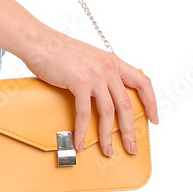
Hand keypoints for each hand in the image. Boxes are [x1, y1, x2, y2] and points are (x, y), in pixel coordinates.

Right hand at [22, 26, 158, 155]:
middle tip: (131, 147)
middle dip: (130, 130)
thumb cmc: (58, 50)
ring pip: (109, 112)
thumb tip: (105, 95)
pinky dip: (82, 130)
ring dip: (108, 135)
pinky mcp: (80, 82)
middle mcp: (108, 67)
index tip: (153, 119)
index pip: (142, 82)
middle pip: (126, 104)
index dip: (151, 102)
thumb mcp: (88, 57)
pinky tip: (79, 141)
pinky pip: (85, 113)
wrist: (38, 41)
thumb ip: (101, 72)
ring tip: (108, 150)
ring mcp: (95, 75)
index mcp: (112, 61)